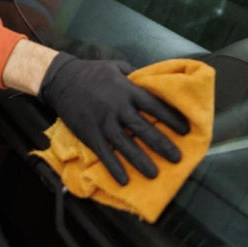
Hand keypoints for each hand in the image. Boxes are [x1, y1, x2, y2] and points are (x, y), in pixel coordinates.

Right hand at [38, 53, 189, 184]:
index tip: (185, 130)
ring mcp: (103, 122)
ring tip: (155, 174)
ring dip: (141, 161)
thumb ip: (136, 77)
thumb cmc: (92, 72)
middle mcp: (117, 107)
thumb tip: (155, 84)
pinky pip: (104, 153)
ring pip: (125, 144)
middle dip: (161, 144)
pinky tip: (124, 180)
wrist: (62, 79)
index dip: (171, 118)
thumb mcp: (116, 67)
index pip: (154, 105)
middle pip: (143, 129)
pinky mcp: (89, 133)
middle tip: (177, 158)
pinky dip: (114, 167)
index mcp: (127, 90)